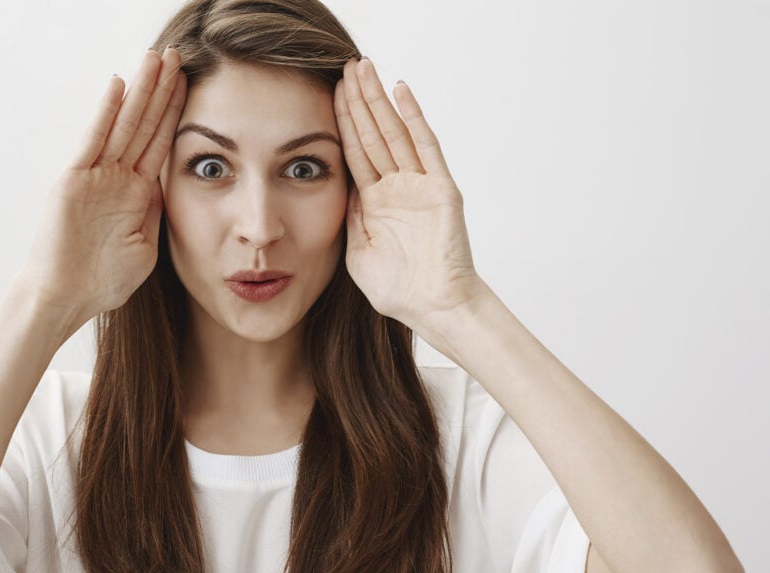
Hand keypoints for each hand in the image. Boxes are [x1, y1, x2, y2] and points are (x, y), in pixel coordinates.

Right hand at [18, 47, 186, 323]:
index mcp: (135, 192)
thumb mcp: (145, 246)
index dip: (174, 111)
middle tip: (176, 54)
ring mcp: (94, 176)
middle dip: (161, 89)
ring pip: (123, 124)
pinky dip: (105, 113)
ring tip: (155, 58)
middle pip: (144, 124)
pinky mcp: (73, 181)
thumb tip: (166, 185)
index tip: (190, 82)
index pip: (160, 141)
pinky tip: (118, 85)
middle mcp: (116, 177)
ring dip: (140, 91)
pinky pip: (93, 140)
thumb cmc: (103, 281)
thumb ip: (155, 213)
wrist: (66, 300)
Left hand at [334, 58, 483, 327]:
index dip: (341, 122)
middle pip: (373, 134)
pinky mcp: (441, 188)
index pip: (354, 152)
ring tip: (365, 69)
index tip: (327, 92)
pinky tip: (401, 92)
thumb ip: (348, 216)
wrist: (433, 310)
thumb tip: (338, 184)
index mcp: (375, 203)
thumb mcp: (357, 251)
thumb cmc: (398, 291)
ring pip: (395, 133)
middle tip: (345, 66)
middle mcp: (397, 187)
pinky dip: (414, 118)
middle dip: (358, 101)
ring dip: (379, 100)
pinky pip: (426, 147)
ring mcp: (420, 185)